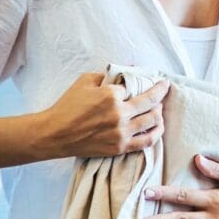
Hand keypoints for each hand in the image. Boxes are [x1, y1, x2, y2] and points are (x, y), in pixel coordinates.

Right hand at [37, 72, 169, 159]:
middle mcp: (119, 114)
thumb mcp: (85, 81)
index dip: (143, 82)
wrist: (55, 134)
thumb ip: (107, 75)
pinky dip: (156, 133)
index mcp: (111, 95)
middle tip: (163, 89)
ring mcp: (121, 132)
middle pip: (151, 103)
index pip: (135, 86)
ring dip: (160, 112)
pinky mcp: (120, 147)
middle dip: (160, 94)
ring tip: (159, 108)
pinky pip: (146, 141)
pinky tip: (158, 127)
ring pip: (153, 121)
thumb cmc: (67, 106)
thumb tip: (126, 71)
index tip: (151, 79)